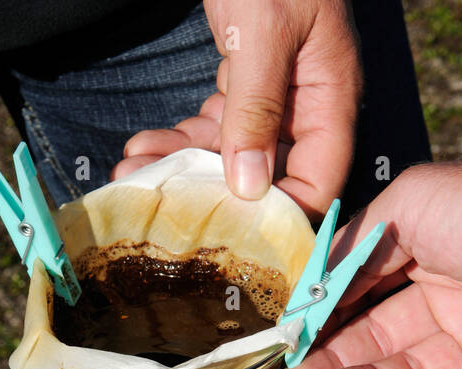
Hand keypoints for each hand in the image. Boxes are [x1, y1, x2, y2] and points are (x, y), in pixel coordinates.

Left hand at [112, 0, 360, 216]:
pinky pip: (213, 126)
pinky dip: (178, 139)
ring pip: (231, 154)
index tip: (234, 244)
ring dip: (182, 167)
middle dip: (212, 194)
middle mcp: (305, 102)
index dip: (283, 218)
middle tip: (160, 206)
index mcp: (330, 94)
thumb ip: (256, 108)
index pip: (319, 179)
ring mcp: (274, 92)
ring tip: (132, 170)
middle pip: (267, 173)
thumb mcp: (263, 32)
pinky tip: (142, 144)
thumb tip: (251, 187)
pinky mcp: (243, 79)